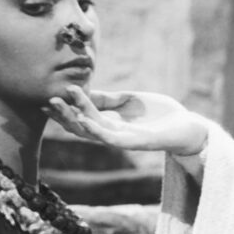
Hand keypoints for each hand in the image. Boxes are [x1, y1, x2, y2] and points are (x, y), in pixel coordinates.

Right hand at [48, 87, 210, 166]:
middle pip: (80, 126)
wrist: (188, 127)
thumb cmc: (160, 114)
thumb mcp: (129, 101)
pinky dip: (96, 129)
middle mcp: (113, 134)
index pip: (81, 116)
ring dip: (73, 119)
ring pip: (91, 132)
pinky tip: (83, 119)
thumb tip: (85, 90)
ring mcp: (123, 140)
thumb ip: (109, 99)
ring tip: (57, 105)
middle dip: (62, 115)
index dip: (65, 108)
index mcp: (111, 124)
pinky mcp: (136, 142)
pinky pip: (111, 138)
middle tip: (45, 100)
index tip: (47, 95)